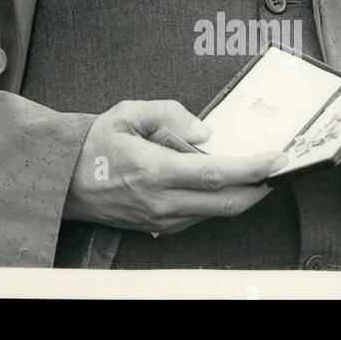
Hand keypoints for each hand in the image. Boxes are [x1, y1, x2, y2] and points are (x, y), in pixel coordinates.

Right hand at [63, 99, 286, 235]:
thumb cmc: (94, 145)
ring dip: (242, 196)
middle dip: (260, 187)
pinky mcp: (160, 227)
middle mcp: (163, 201)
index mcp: (155, 171)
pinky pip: (200, 217)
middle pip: (228, 203)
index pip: (217, 174)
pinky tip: (221, 185)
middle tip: (278, 168)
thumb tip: (204, 131)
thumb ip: (167, 114)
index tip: (277, 158)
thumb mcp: (126, 113)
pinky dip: (219, 202)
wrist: (63, 180)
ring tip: (255, 174)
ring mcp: (162, 219)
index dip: (253, 168)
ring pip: (218, 213)